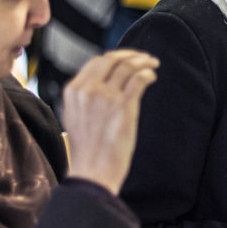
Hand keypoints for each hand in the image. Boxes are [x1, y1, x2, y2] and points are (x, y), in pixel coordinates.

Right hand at [62, 50, 158, 194]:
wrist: (92, 172)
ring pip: (128, 66)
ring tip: (153, 65)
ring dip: (143, 62)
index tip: (127, 58)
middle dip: (132, 55)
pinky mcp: (123, 105)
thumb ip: (86, 97)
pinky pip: (139, 79)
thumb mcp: (76, 116)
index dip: (115, 57)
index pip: (96, 62)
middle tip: (145, 58)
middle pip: (113, 59)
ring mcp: (105, 96)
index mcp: (73, 91)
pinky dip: (148, 74)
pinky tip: (152, 76)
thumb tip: (104, 81)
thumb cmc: (88, 149)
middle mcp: (87, 90)